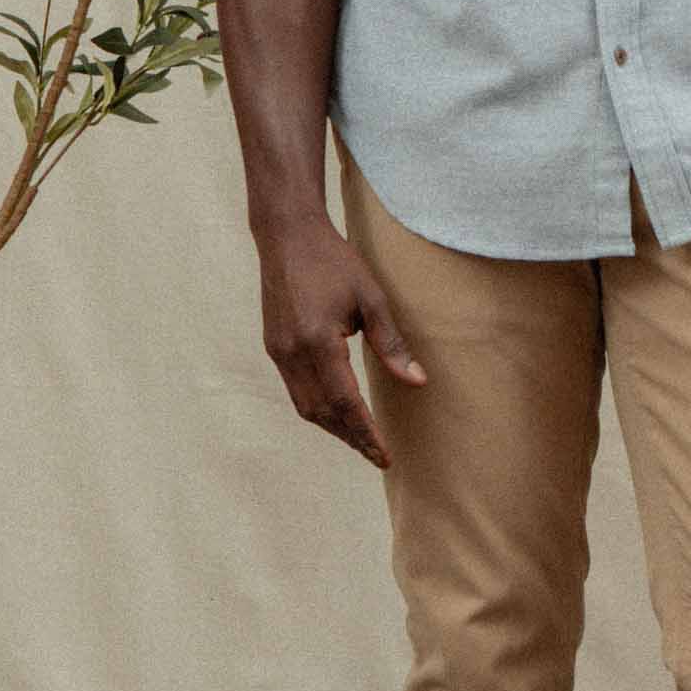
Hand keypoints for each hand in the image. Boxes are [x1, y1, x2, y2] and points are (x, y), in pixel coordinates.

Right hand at [256, 215, 426, 469]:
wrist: (287, 235)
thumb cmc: (334, 261)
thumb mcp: (371, 298)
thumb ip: (392, 343)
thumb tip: (417, 382)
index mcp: (317, 341)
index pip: (345, 402)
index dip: (366, 432)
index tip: (385, 455)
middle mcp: (292, 352)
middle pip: (322, 413)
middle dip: (351, 437)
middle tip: (378, 454)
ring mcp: (278, 351)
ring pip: (305, 406)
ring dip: (333, 427)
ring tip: (361, 439)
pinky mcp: (274, 347)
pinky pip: (295, 390)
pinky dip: (318, 408)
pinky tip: (338, 410)